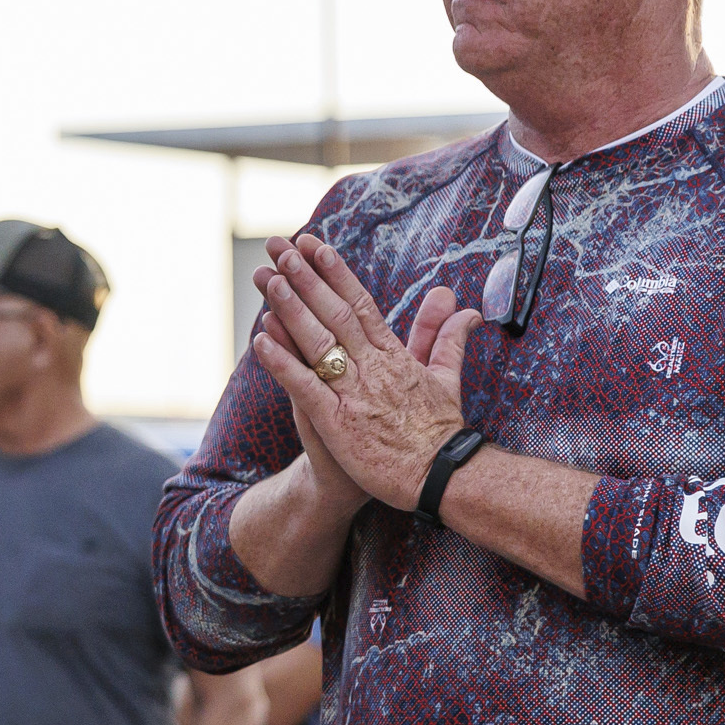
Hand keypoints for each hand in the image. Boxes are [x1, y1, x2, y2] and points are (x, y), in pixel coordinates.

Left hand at [252, 234, 474, 508]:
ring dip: (292, 309)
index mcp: (394, 356)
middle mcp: (372, 368)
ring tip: (270, 279)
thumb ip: (446, 339)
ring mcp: (353, 394)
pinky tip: (261, 340)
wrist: (442, 478)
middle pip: (335, 314)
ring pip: (318, 343)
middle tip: (282, 247)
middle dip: (307, 279)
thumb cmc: (439, 433)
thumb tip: (463, 306)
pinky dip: (283, 363)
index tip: (316, 246)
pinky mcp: (338, 423)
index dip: (336, 274)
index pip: (362, 305)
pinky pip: (305, 387)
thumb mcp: (446, 378)